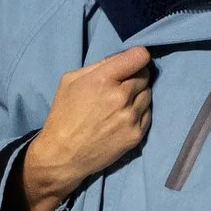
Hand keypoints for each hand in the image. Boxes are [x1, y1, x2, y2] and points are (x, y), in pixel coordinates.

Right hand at [21, 46, 152, 210]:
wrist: (63, 154)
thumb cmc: (63, 114)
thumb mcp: (70, 81)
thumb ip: (97, 66)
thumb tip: (120, 59)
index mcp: (103, 79)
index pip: (139, 56)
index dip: (137, 57)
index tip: (132, 62)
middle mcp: (120, 96)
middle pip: (144, 75)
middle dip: (135, 76)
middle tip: (123, 84)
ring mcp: (130, 117)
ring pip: (148, 94)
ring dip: (138, 94)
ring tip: (122, 102)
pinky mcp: (136, 134)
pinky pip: (148, 113)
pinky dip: (139, 112)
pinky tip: (124, 116)